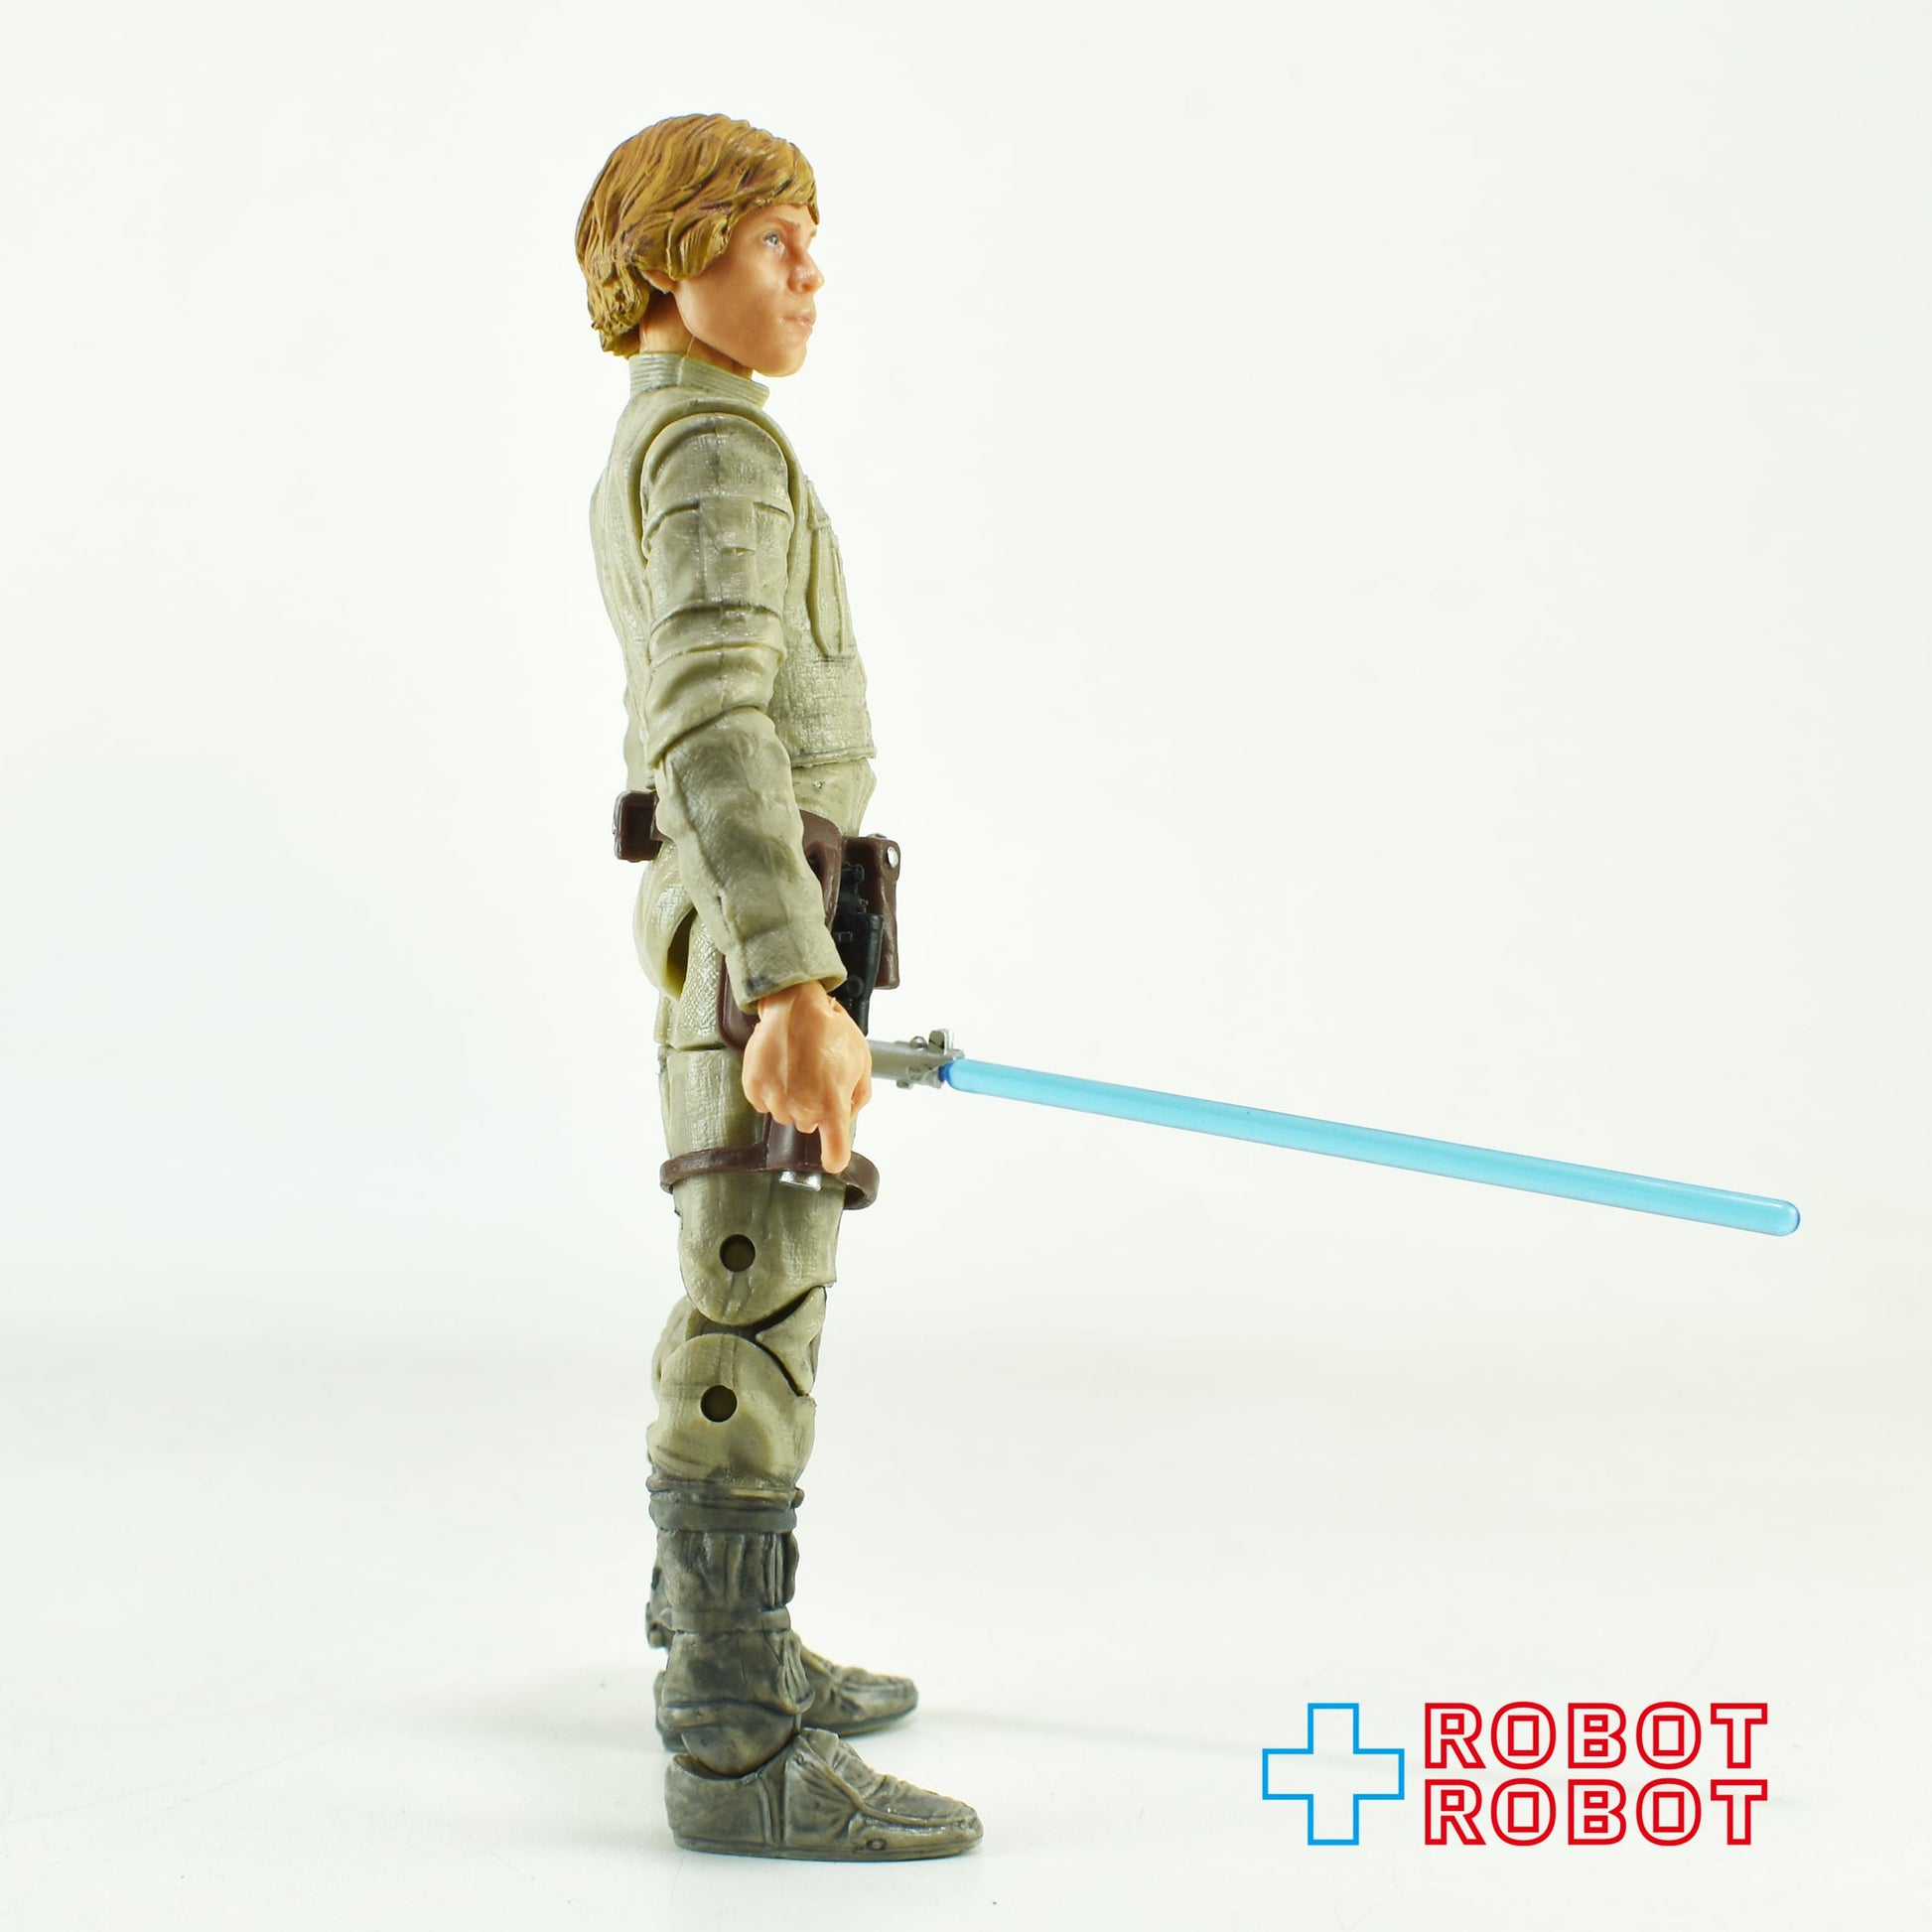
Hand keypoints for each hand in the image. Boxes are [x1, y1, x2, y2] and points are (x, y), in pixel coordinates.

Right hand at [740, 981, 872, 1172]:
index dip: (835, 1158)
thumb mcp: (861, 1061)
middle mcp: (802, 1108)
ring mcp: (775, 1099)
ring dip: (791, 1099)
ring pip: (785, 1114)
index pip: (834, 1151)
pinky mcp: (754, 1087)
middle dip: (814, 1107)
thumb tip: (847, 1114)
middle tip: (817, 1076)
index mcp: (831, 1105)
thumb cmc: (830, 1029)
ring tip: (797, 1067)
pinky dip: (770, 1090)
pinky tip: (780, 1068)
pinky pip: (763, 1103)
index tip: (833, 1160)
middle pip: (808, 1125)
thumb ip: (858, 1096)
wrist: (794, 1005)